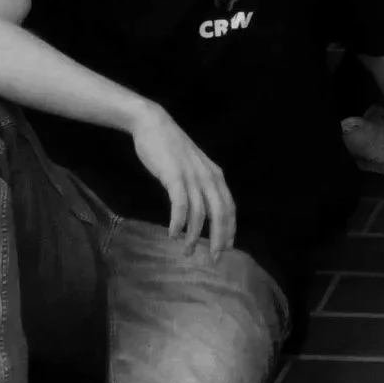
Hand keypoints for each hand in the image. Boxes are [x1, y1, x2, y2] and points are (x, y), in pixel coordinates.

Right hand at [129, 104, 235, 257]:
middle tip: (214, 258)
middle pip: (221, 214)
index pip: (230, 207)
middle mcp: (209, 177)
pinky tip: (172, 234)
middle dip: (219, 238)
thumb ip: (200, 185)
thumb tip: (203, 210)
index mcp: (216, 175)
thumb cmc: (171, 148)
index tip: (226, 248)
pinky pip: (180, 204)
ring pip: (200, 213)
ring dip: (194, 236)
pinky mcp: (174, 175)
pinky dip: (178, 222)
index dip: (230, 229)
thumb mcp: (193, 167)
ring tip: (187, 251)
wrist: (153, 123)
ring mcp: (192, 176)